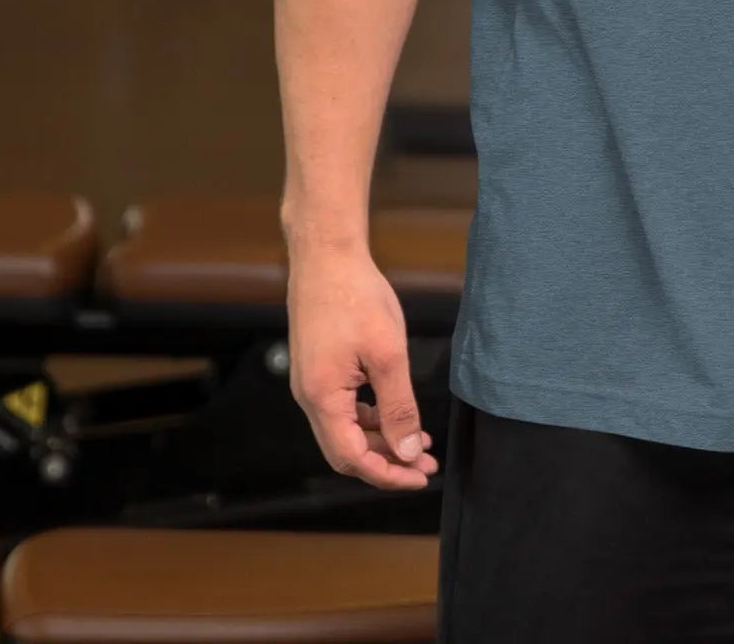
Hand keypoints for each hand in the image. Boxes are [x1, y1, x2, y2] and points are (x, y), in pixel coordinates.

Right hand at [287, 243, 437, 489]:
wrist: (327, 256)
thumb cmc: (356, 297)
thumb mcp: (387, 354)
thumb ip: (398, 407)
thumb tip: (406, 451)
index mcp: (322, 398)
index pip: (352, 458)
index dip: (387, 474)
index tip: (419, 477)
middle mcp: (309, 398)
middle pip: (347, 450)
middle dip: (387, 461)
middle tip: (424, 463)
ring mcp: (311, 383)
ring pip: (346, 430)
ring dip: (381, 439)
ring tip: (419, 440)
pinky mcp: (318, 369)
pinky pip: (343, 408)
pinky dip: (370, 417)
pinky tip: (395, 414)